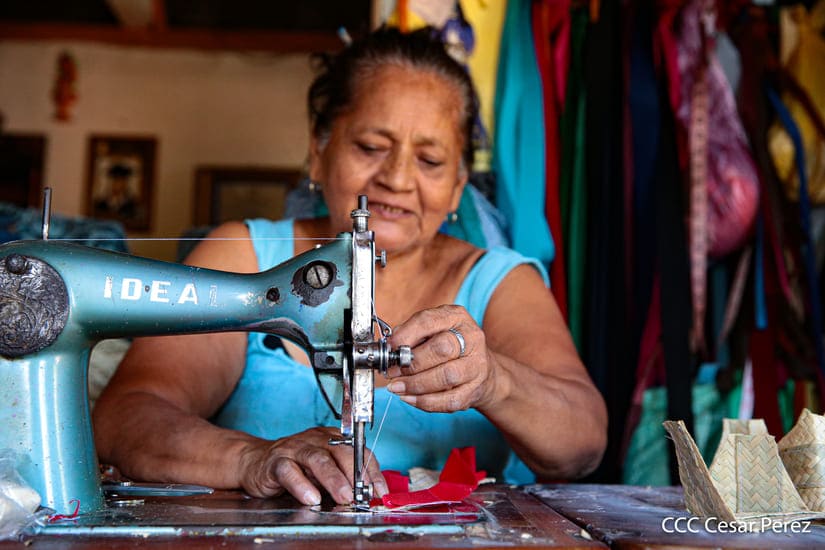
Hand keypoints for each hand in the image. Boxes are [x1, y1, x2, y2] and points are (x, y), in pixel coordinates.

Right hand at [238, 427, 386, 505]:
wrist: (256, 461)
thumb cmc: (295, 466)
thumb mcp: (323, 470)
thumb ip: (343, 478)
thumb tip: (367, 494)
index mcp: (332, 439)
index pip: (358, 451)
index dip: (371, 470)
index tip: (380, 490)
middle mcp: (315, 440)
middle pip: (340, 452)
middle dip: (354, 474)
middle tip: (362, 494)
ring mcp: (295, 448)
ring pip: (317, 459)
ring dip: (334, 479)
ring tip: (344, 496)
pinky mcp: (276, 462)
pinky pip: (289, 471)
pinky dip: (301, 485)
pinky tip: (311, 498)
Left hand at [386, 305, 500, 412]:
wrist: (481, 370)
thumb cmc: (450, 347)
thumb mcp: (433, 330)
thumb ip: (412, 334)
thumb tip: (390, 347)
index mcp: (457, 318)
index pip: (429, 321)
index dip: (405, 335)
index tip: (389, 347)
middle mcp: (472, 339)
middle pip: (441, 349)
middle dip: (411, 362)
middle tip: (392, 371)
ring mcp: (476, 366)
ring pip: (445, 376)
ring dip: (415, 384)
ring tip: (396, 386)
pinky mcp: (474, 391)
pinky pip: (448, 400)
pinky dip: (424, 401)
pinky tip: (408, 398)